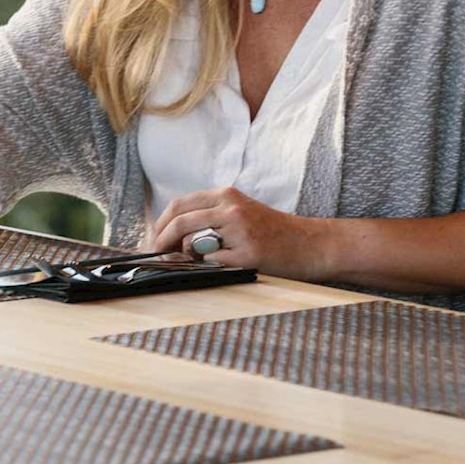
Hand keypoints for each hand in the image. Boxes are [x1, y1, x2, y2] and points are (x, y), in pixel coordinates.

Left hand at [148, 187, 333, 281]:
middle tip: (157, 256)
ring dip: (189, 257)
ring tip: (202, 261)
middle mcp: (231, 208)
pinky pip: (214, 263)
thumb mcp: (240, 213)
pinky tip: (230, 265)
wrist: (312, 244)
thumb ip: (209, 217)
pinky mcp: (248, 254)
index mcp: (226, 195)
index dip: (160, 225)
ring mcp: (240, 231)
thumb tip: (171, 237)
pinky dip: (213, 267)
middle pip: (180, 222)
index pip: (179, 206)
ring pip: (193, 244)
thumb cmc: (272, 232)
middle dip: (161, 241)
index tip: (153, 240)